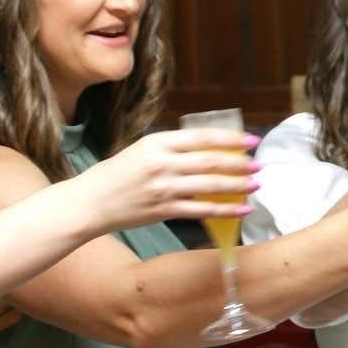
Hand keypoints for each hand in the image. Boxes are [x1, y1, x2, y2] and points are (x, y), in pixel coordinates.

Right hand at [71, 127, 258, 230]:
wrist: (89, 203)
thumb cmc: (114, 176)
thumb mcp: (140, 151)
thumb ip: (170, 150)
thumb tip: (205, 151)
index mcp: (157, 142)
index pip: (202, 137)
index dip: (231, 139)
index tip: (251, 141)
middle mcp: (162, 163)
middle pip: (211, 161)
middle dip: (240, 163)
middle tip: (258, 164)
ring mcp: (163, 188)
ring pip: (210, 186)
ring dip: (237, 185)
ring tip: (255, 184)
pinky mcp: (163, 210)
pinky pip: (202, 210)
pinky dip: (225, 210)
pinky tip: (242, 209)